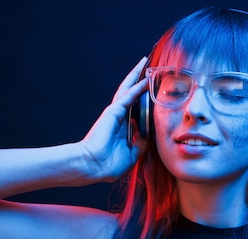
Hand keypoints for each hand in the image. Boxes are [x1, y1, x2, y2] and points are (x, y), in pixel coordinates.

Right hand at [79, 57, 149, 181]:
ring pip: (128, 90)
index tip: (153, 92)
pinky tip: (145, 78)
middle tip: (149, 68)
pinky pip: (127, 96)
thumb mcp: (131, 156)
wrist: (94, 166)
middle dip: (139, 81)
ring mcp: (115, 114)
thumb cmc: (108, 165)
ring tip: (144, 63)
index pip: (135, 110)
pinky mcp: (113, 112)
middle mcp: (119, 118)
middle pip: (131, 95)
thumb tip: (147, 139)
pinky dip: (136, 87)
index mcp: (123, 129)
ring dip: (136, 76)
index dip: (144, 100)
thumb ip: (140, 147)